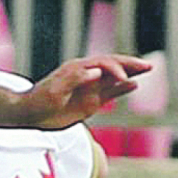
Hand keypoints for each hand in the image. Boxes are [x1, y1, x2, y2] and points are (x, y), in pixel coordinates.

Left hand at [27, 54, 151, 127]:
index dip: (115, 68)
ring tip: (147, 69)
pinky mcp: (90, 102)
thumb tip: (97, 71)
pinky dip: (122, 89)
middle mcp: (86, 76)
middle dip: (130, 64)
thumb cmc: (40, 101)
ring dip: (130, 73)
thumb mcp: (55, 90)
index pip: (102, 64)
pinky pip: (110, 93)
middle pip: (113, 66)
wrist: (30, 114)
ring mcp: (89, 88)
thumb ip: (76, 78)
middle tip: (148, 65)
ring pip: (114, 78)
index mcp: (78, 69)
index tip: (123, 77)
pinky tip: (133, 85)